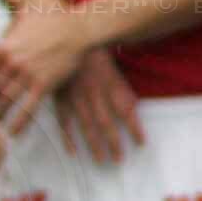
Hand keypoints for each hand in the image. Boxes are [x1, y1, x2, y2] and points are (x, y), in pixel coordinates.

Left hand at [0, 3, 98, 130]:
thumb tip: (5, 29)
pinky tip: (13, 133)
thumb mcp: (25, 17)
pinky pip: (28, 108)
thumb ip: (11, 27)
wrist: (78, 28)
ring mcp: (28, 75)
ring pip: (7, 100)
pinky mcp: (44, 85)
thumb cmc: (52, 20)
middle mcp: (13, 63)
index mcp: (4, 48)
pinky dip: (20, 122)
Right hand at [49, 48, 145, 166]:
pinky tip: (73, 151)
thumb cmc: (95, 55)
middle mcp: (95, 93)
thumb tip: (132, 109)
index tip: (141, 142)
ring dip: (94, 145)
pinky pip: (64, 120)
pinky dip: (67, 137)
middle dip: (113, 143)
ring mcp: (76, 97)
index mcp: (110, 84)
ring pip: (86, 125)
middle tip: (119, 160)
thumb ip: (121, 89)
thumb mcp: (113, 69)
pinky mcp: (60, 98)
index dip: (134, 127)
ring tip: (101, 160)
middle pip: (106, 122)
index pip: (126, 110)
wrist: (70, 40)